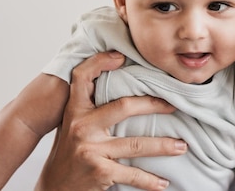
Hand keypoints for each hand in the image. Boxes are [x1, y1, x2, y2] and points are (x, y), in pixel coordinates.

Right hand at [35, 52, 187, 190]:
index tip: (121, 57)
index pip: (82, 77)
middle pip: (123, 107)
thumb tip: (118, 79)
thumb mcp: (73, 124)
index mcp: (74, 111)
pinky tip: (163, 183)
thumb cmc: (69, 153)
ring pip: (136, 145)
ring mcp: (90, 150)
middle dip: (153, 105)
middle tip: (174, 105)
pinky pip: (132, 175)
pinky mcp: (99, 172)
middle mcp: (81, 127)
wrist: (53, 189)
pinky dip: (150, 181)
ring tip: (182, 146)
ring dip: (163, 146)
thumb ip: (90, 106)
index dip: (100, 62)